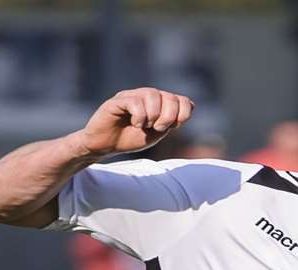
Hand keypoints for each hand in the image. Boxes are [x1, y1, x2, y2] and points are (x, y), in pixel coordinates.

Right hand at [77, 88, 193, 157]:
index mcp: (159, 103)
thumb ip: (172, 120)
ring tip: (144, 126)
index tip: (173, 127)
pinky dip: (140, 116)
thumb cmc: (131, 138)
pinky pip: (135, 101)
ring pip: (152, 95)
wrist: (106, 145)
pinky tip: (135, 124)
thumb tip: (191, 105)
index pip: (183, 100)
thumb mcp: (157, 132)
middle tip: (157, 128)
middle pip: (170, 97)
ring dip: (153, 115)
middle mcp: (147, 95)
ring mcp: (132, 96)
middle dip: (168, 117)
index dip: (183, 114)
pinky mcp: (117, 101)